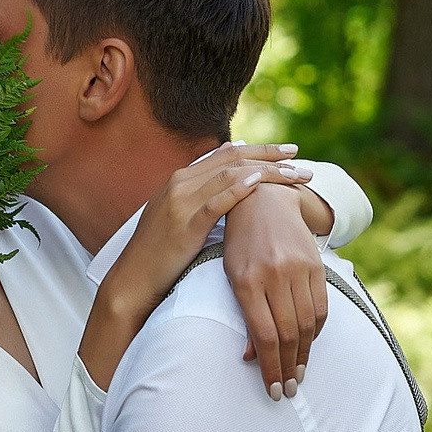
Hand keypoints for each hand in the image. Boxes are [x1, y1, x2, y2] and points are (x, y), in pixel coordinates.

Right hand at [79, 144, 314, 394]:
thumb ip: (202, 202)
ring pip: (231, 174)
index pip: (226, 154)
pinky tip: (261, 183)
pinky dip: (240, 189)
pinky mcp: (184, 222)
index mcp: (181, 179)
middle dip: (269, 155)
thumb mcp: (180, 220)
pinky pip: (217, 200)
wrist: (132, 281)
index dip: (258, 150)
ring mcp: (181, 200)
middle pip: (233, 158)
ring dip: (267, 171)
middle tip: (299, 155)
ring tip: (295, 173)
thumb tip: (231, 192)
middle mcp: (181, 182)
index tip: (287, 152)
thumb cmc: (159, 256)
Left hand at [221, 179, 331, 398]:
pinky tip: (309, 344)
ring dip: (304, 355)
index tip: (273, 390)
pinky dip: (316, 331)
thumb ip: (244, 317)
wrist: (264, 200)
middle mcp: (274, 275)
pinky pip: (320, 307)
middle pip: (288, 335)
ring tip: (298, 374)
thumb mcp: (231, 276)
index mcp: (246, 281)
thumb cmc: (240, 243)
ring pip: (307, 324)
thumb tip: (253, 357)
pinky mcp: (315, 265)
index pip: (265, 336)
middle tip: (287, 391)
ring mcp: (297, 269)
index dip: (270, 368)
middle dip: (288, 368)